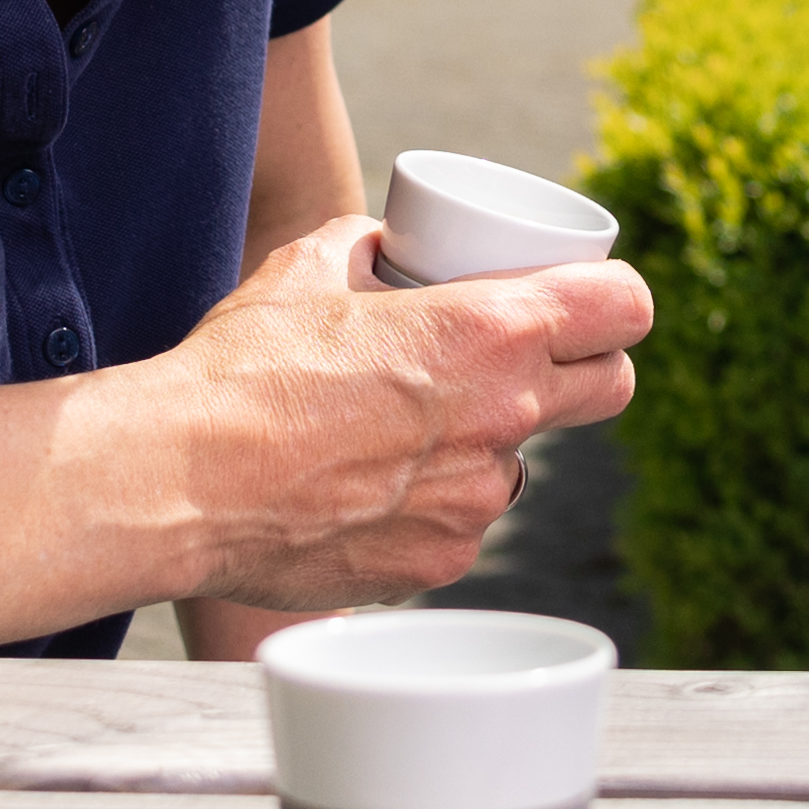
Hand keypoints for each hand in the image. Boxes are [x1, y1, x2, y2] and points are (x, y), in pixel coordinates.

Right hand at [102, 214, 648, 618]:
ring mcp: (478, 498)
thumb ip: (366, 252)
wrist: (183, 479)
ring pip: (518, 464)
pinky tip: (366, 488)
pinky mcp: (442, 558)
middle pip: (614, 389)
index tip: (593, 301)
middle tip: (531, 363)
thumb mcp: (307, 270)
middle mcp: (506, 416)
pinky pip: (460, 523)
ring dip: (485, 445)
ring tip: (404, 434)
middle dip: (587, 369)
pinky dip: (429, 505)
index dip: (616, 299)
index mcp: (491, 330)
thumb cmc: (241, 369)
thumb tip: (383, 250)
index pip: (625, 307)